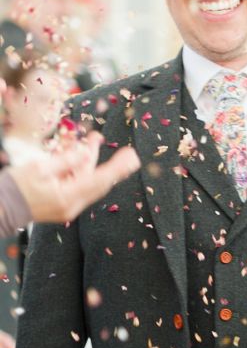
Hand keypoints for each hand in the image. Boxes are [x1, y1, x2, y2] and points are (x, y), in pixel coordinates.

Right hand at [9, 132, 139, 223]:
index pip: (100, 180)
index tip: (132, 157)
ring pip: (88, 182)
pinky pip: (78, 185)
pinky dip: (80, 170)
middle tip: (126, 151)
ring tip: (94, 139)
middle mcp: (73, 205)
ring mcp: (69, 207)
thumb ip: (66, 160)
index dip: (118, 168)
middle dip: (110, 164)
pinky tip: (80, 153)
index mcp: (67, 196)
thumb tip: (87, 153)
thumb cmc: (14, 187)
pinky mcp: (64, 206)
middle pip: (98, 182)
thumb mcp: (39, 168)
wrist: (0, 208)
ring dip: (92, 161)